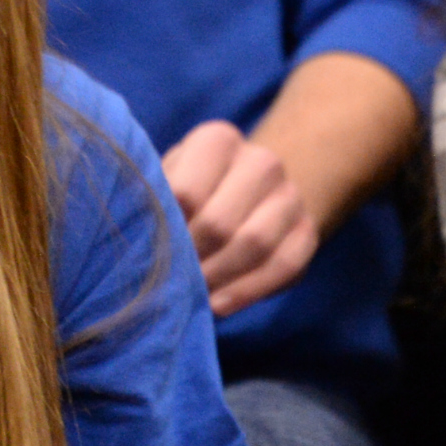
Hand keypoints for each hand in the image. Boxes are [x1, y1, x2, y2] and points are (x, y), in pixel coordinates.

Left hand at [161, 119, 317, 317]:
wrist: (249, 192)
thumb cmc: (191, 190)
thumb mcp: (168, 181)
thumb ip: (155, 201)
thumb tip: (138, 241)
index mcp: (218, 140)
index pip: (186, 192)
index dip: (168, 232)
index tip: (153, 254)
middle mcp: (261, 161)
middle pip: (220, 222)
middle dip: (193, 259)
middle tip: (172, 282)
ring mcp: (290, 195)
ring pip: (255, 244)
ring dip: (218, 278)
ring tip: (193, 295)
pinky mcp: (307, 231)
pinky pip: (284, 266)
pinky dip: (249, 291)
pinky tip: (219, 305)